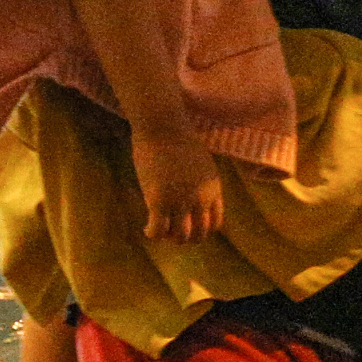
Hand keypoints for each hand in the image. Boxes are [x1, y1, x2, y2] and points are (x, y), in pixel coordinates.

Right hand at [131, 125, 225, 245]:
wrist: (163, 124)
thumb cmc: (176, 137)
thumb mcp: (199, 162)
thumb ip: (198, 182)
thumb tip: (188, 193)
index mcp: (212, 189)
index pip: (214, 224)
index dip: (200, 230)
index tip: (186, 226)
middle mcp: (200, 199)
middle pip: (199, 235)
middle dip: (185, 237)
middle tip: (170, 230)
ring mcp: (181, 201)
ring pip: (180, 237)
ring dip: (168, 237)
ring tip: (158, 229)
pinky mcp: (159, 201)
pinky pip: (158, 231)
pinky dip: (152, 234)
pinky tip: (146, 228)